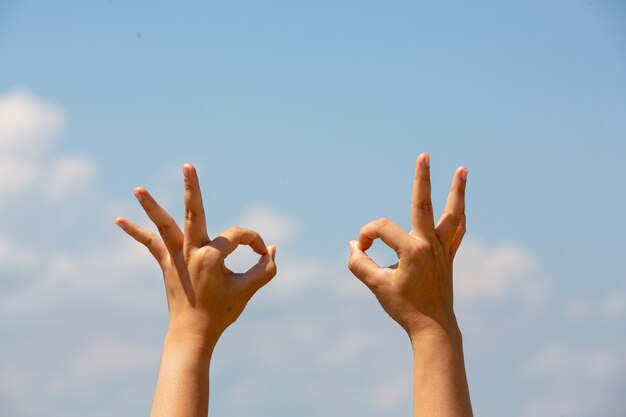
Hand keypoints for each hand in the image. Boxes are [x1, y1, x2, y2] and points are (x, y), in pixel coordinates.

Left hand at [115, 164, 276, 344]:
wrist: (192, 334)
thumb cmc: (222, 312)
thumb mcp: (248, 290)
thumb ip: (266, 268)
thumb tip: (270, 249)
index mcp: (212, 256)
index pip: (239, 236)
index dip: (253, 242)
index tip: (261, 255)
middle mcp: (191, 252)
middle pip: (193, 212)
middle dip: (192, 188)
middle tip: (187, 165)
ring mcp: (175, 257)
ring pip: (163, 226)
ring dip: (151, 206)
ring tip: (136, 189)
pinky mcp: (165, 264)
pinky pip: (150, 244)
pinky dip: (136, 232)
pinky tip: (119, 220)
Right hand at [348, 153, 466, 338]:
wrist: (433, 327)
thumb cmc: (404, 307)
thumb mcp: (376, 286)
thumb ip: (359, 264)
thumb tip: (354, 246)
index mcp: (412, 250)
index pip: (381, 229)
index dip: (366, 237)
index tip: (361, 253)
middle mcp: (430, 245)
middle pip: (424, 204)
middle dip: (422, 179)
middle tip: (424, 155)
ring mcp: (443, 249)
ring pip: (452, 214)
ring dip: (457, 192)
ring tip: (463, 169)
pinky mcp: (449, 256)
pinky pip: (457, 231)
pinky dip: (459, 216)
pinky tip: (461, 205)